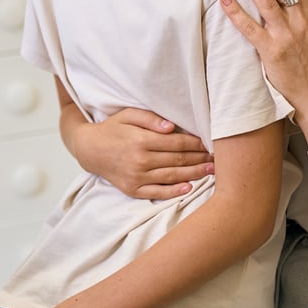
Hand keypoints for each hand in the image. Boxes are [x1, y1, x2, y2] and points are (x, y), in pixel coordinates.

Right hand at [72, 108, 213, 200]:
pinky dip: (174, 191)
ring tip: (211, 171)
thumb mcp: (128, 115)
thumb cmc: (112, 129)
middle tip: (217, 158)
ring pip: (172, 177)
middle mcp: (140, 160)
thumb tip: (171, 127)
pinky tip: (189, 188)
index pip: (176, 143)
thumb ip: (150, 118)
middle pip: (178, 160)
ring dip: (194, 174)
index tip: (210, 143)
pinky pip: (157, 192)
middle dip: (200, 158)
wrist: (89, 150)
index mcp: (141, 140)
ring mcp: (136, 177)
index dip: (196, 143)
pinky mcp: (133, 190)